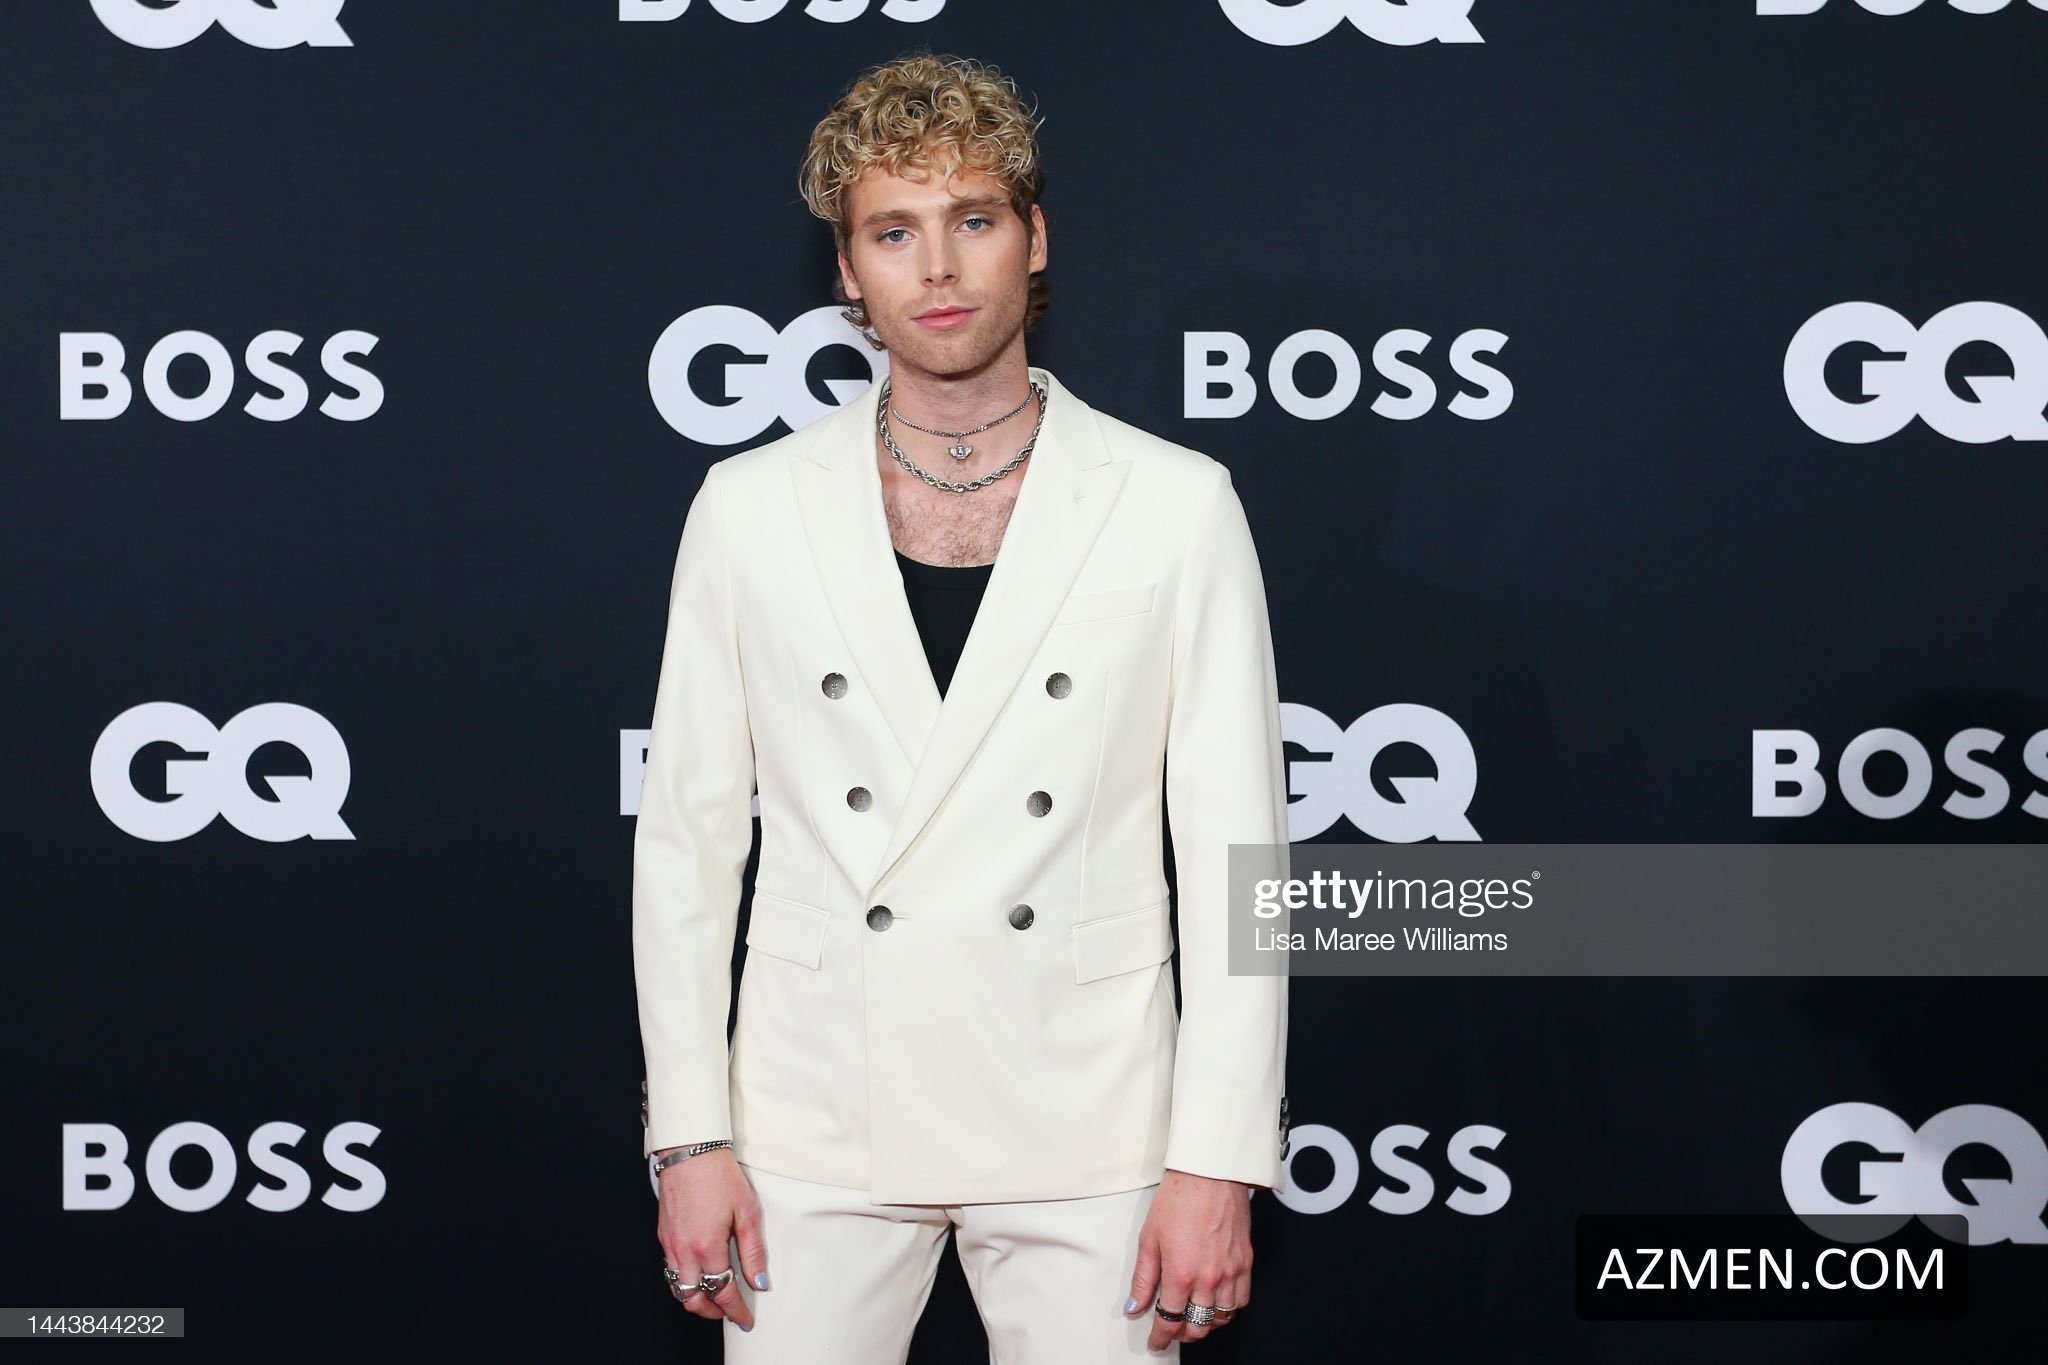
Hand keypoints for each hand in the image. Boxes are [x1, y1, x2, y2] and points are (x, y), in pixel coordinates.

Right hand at [656, 1149, 768, 1331]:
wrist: (690, 1150)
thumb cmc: (719, 1175)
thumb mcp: (748, 1211)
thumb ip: (753, 1251)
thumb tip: (759, 1281)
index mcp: (707, 1246)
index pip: (721, 1292)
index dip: (735, 1311)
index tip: (745, 1319)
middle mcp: (683, 1250)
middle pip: (693, 1299)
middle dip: (712, 1312)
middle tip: (730, 1312)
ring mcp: (670, 1244)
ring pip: (677, 1288)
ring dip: (696, 1299)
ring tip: (715, 1297)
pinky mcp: (663, 1235)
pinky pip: (671, 1270)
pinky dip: (685, 1281)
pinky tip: (700, 1273)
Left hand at [1124, 1168, 1252, 1349]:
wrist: (1210, 1175)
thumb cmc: (1180, 1199)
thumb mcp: (1149, 1239)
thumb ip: (1143, 1279)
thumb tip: (1135, 1306)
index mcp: (1181, 1275)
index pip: (1170, 1321)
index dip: (1161, 1338)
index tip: (1157, 1342)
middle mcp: (1208, 1279)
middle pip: (1197, 1327)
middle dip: (1183, 1334)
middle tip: (1173, 1330)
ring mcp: (1230, 1273)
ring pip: (1221, 1319)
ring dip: (1205, 1324)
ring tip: (1193, 1317)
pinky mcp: (1246, 1263)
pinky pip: (1241, 1301)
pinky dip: (1229, 1309)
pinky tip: (1217, 1302)